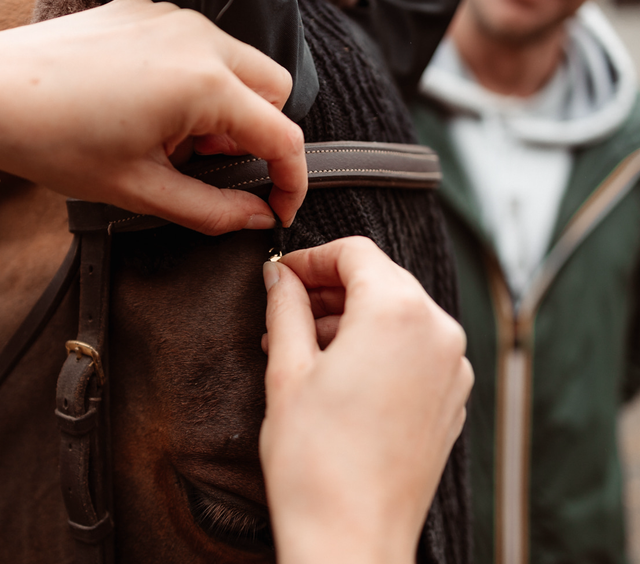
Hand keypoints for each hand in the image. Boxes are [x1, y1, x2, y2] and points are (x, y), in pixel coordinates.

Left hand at [0, 0, 305, 232]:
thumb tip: (258, 216)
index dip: (292, 181)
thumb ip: (215, 211)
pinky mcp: (150, 13)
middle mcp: (199, 39)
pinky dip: (202, 83)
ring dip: (231, 109)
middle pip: (275, 91)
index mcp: (204, 84)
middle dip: (263, 135)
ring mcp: (174, 19)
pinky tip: (159, 106)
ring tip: (180, 137)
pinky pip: (205, 48)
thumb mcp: (144, 191)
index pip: (283, 136)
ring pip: (242, 66)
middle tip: (218, 165)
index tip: (279, 207)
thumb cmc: (55, 139)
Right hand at [260, 237, 472, 563]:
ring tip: (305, 345)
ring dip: (352, 317)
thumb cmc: (315, 462)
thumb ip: (285, 307)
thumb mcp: (287, 370)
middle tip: (287, 310)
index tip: (284, 274)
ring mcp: (452, 366)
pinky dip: (379, 343)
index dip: (313, 258)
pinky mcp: (452, 396)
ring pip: (398, 313)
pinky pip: (415, 346)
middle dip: (330, 288)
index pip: (355, 253)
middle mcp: (438, 331)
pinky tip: (341, 369)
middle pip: (380, 279)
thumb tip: (278, 276)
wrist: (352, 541)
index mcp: (398, 312)